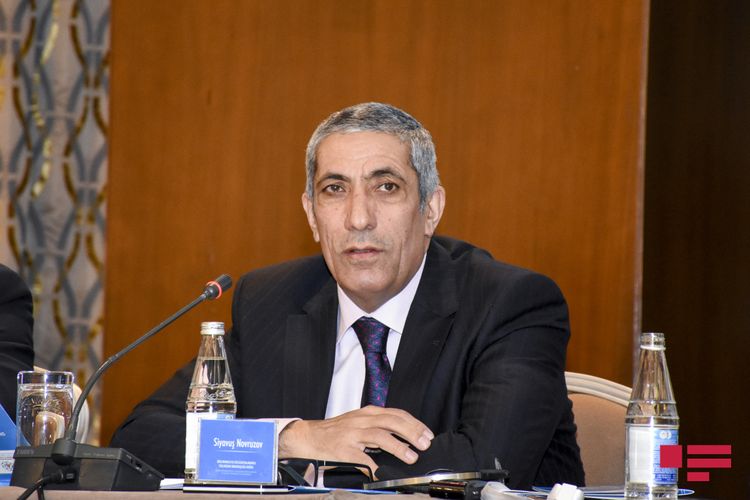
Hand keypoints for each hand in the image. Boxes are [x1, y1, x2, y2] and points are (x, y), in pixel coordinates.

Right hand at [278, 406, 433, 471]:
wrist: (308, 436)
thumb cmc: (337, 431)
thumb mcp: (360, 422)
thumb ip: (380, 427)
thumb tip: (406, 439)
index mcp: (368, 413)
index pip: (396, 414)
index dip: (414, 423)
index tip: (427, 434)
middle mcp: (361, 420)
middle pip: (391, 421)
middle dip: (411, 432)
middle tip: (425, 443)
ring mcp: (352, 434)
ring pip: (379, 435)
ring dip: (398, 446)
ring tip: (411, 456)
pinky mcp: (343, 449)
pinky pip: (361, 458)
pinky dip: (374, 465)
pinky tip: (383, 473)